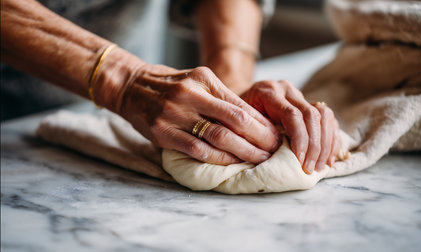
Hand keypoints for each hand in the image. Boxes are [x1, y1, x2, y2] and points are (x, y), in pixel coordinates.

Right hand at [92, 49, 279, 164]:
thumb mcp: (196, 81)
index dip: (261, 122)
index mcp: (204, 79)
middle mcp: (191, 94)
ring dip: (243, 151)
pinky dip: (218, 158)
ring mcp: (175, 114)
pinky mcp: (163, 133)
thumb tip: (253, 120)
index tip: (275, 134)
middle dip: (259, 138)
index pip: (240, 104)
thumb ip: (220, 97)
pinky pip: (197, 150)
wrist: (131, 87)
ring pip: (219, 137)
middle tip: (274, 150)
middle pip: (234, 121)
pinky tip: (232, 163)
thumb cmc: (171, 86)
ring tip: (259, 159)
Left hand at [240, 80, 341, 173]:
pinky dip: (331, 139)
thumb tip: (271, 157)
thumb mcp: (238, 124)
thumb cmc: (235, 119)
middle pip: (312, 115)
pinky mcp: (308, 103)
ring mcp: (299, 94)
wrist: (234, 103)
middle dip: (314, 145)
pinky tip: (328, 158)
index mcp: (269, 92)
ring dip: (325, 144)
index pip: (293, 114)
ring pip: (324, 115)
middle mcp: (287, 89)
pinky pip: (328, 119)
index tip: (300, 161)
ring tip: (321, 166)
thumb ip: (253, 135)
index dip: (300, 139)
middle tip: (311, 167)